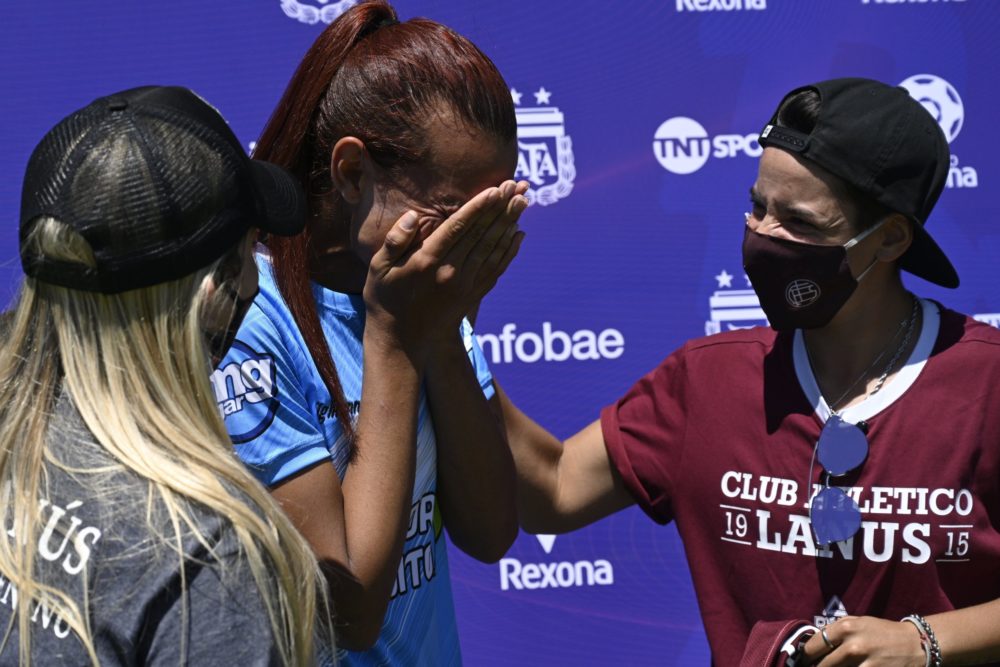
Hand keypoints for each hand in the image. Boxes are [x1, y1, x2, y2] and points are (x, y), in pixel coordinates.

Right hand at [364, 182, 526, 352]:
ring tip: (524, 201)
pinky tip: (519, 234)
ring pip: (493, 248)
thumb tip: (413, 216)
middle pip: (482, 233)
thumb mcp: (378, 268)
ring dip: (510, 223)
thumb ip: (395, 241)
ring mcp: (465, 285)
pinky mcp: (472, 295)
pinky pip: (496, 269)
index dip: (479, 207)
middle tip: (518, 185)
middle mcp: (451, 272)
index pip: (459, 227)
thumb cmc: (385, 300)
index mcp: (427, 260)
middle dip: (501, 207)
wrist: (401, 342)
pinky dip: (510, 250)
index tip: (497, 189)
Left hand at [802, 616, 925, 665]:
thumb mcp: (858, 622)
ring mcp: (865, 662)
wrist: (916, 643)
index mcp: (846, 627)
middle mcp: (853, 644)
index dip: (805, 656)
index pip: (814, 645)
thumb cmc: (882, 632)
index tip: (802, 662)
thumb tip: (812, 643)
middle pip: (822, 664)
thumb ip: (836, 631)